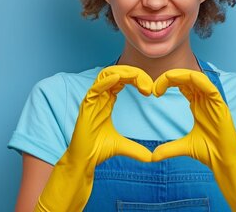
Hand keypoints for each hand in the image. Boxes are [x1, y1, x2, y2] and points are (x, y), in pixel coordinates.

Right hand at [34, 65, 153, 211]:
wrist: (84, 161)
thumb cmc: (98, 150)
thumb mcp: (122, 146)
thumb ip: (137, 149)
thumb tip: (151, 158)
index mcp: (107, 101)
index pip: (122, 81)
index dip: (136, 80)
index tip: (150, 90)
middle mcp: (100, 98)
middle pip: (115, 74)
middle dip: (132, 74)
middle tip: (148, 85)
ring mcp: (92, 102)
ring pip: (104, 76)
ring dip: (121, 73)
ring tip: (135, 75)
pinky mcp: (86, 108)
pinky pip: (94, 90)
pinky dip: (104, 82)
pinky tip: (117, 78)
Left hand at [151, 68, 235, 211]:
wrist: (223, 162)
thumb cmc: (209, 151)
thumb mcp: (183, 147)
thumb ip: (168, 149)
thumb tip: (153, 157)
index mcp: (197, 104)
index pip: (182, 84)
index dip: (167, 82)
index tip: (154, 92)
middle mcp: (204, 100)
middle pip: (187, 77)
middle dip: (170, 76)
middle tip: (155, 87)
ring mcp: (213, 102)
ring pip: (197, 78)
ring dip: (181, 75)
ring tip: (166, 78)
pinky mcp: (220, 106)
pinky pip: (211, 88)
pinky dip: (199, 81)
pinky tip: (188, 79)